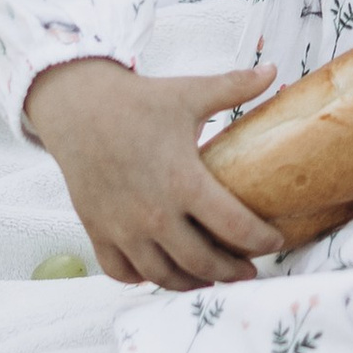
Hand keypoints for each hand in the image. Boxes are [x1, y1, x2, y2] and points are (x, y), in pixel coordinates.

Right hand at [26, 57, 282, 288]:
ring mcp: (122, 228)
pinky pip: (122, 273)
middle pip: (203, 262)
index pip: (234, 227)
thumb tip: (272, 69)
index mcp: (184, 181)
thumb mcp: (190, 93)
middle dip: (232, 272)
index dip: (261, 241)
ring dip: (192, 282)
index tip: (275, 242)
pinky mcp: (97, 231)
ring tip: (211, 277)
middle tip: (249, 271)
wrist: (77, 106)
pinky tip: (161, 270)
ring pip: (163, 276)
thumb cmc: (138, 100)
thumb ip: (235, 86)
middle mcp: (154, 213)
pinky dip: (143, 279)